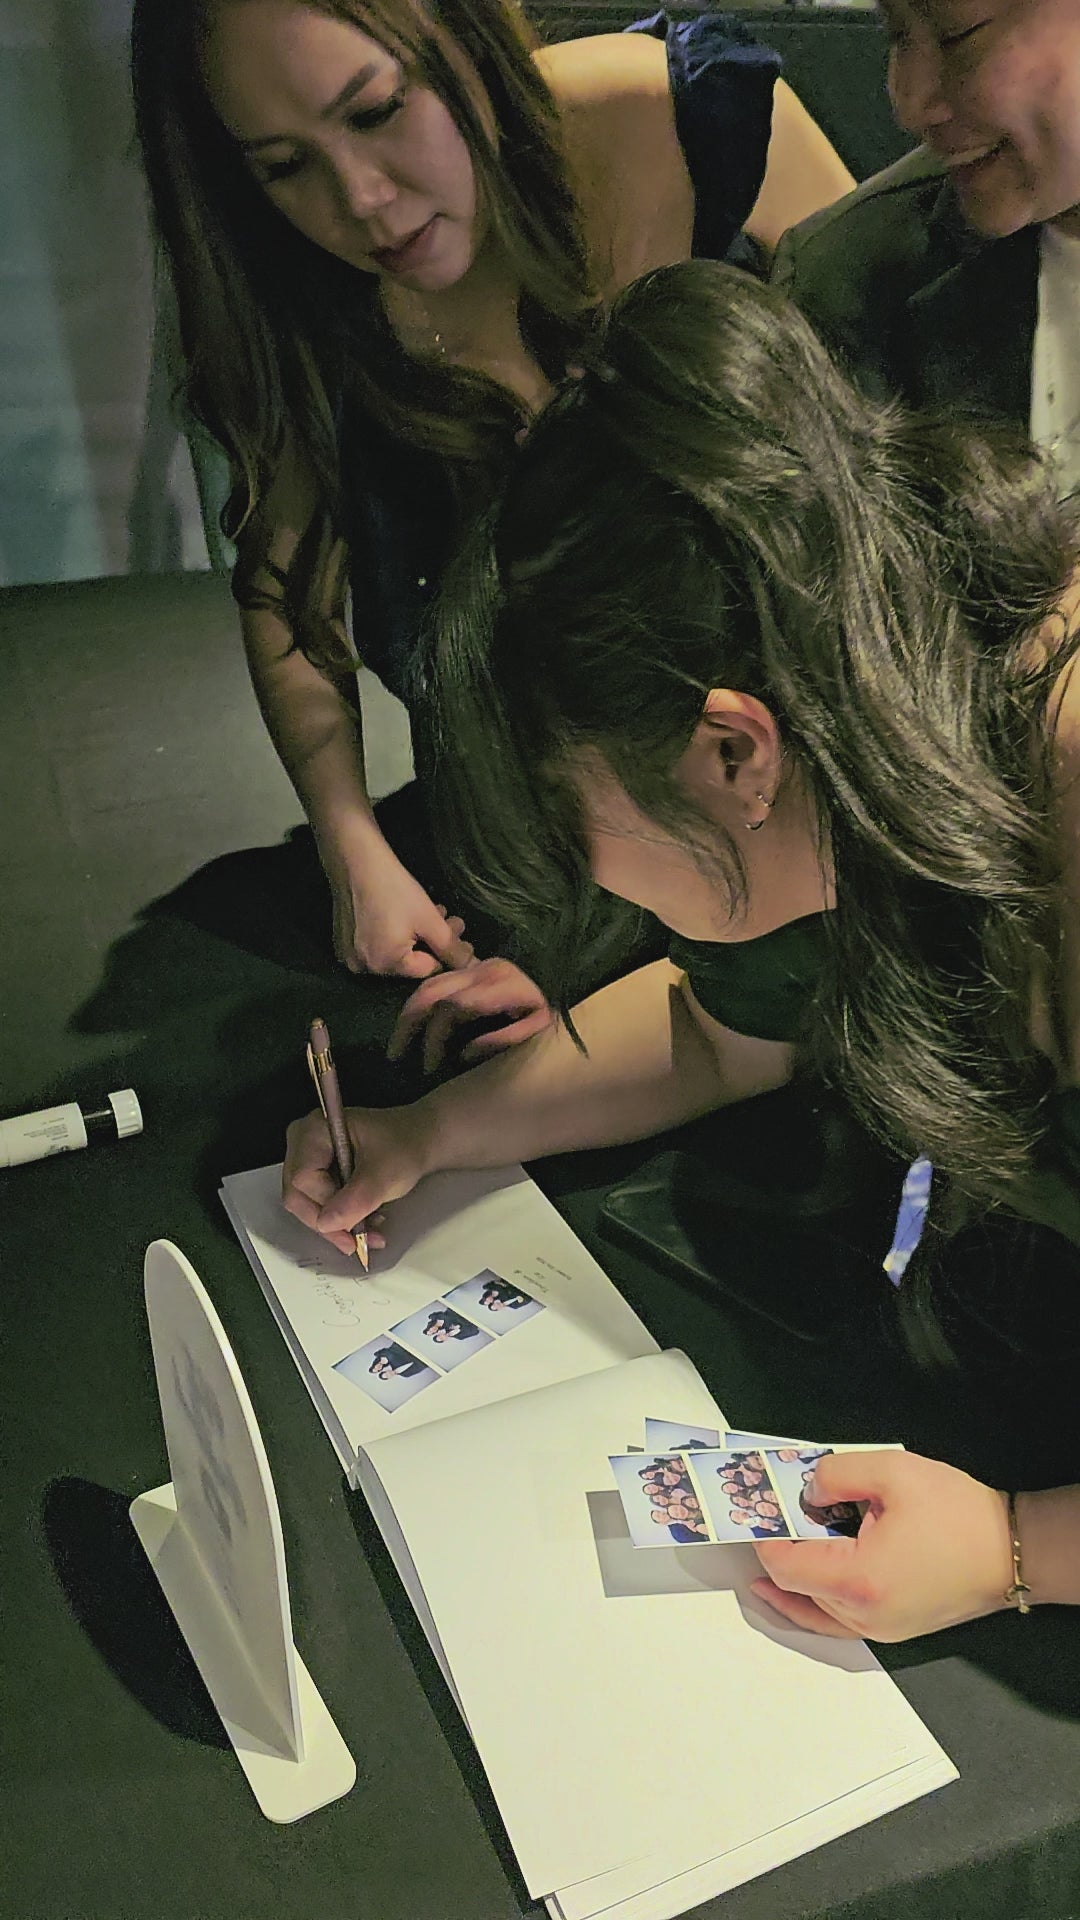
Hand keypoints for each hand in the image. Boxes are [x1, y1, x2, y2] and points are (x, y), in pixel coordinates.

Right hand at [282, 1104, 432, 1255]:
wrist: (421, 1139)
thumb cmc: (404, 1145)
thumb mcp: (384, 1174)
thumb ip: (355, 1199)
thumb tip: (326, 1224)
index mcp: (314, 1130)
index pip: (303, 1179)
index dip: (327, 1206)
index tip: (356, 1224)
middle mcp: (302, 1141)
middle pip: (298, 1195)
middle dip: (330, 1223)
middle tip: (358, 1243)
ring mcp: (308, 1157)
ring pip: (307, 1204)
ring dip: (337, 1224)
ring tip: (369, 1232)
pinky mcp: (318, 1171)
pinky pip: (318, 1202)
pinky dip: (340, 1217)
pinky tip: (364, 1222)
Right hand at [318, 824, 472, 977]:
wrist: (355, 862)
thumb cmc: (394, 889)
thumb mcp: (430, 920)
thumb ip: (452, 948)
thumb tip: (473, 966)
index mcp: (385, 966)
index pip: (428, 969)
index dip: (448, 951)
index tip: (460, 932)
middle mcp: (364, 969)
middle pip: (411, 962)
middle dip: (434, 941)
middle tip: (451, 919)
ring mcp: (350, 956)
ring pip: (395, 953)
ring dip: (418, 936)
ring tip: (433, 912)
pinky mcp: (343, 943)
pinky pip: (376, 946)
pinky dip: (393, 935)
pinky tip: (404, 915)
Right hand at [388, 956, 554, 1073]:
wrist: (561, 977)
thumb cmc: (551, 1007)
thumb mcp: (538, 1027)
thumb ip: (504, 1040)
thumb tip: (465, 1053)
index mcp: (500, 984)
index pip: (456, 1007)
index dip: (439, 1036)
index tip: (433, 1065)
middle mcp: (482, 969)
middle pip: (434, 992)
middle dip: (410, 1024)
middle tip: (396, 1054)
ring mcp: (475, 965)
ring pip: (430, 984)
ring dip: (409, 1014)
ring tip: (397, 1044)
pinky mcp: (471, 967)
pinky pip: (437, 982)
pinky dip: (419, 1004)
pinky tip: (411, 1025)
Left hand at [750, 1450, 1013, 1641]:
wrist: (1012, 1551)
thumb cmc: (957, 1513)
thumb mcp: (894, 1472)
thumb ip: (838, 1474)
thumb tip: (808, 1490)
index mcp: (858, 1579)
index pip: (787, 1565)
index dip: (765, 1536)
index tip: (755, 1509)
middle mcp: (863, 1615)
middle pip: (796, 1590)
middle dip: (776, 1553)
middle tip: (760, 1523)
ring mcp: (880, 1629)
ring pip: (814, 1612)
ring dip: (790, 1581)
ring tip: (766, 1555)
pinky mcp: (894, 1628)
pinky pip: (837, 1622)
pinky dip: (811, 1604)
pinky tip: (797, 1590)